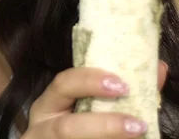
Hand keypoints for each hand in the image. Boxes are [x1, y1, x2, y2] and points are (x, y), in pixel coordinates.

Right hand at [22, 61, 167, 137]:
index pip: (63, 84)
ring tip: (138, 133)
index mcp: (48, 105)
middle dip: (103, 125)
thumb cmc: (77, 123)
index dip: (89, 82)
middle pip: (67, 127)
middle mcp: (44, 127)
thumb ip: (116, 91)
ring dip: (108, 137)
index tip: (122, 85)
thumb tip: (157, 69)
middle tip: (137, 124)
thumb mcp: (87, 106)